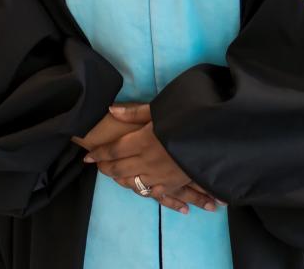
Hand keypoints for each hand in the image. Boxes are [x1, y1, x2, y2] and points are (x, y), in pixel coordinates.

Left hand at [84, 103, 226, 214]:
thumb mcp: (160, 110)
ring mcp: (160, 176)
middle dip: (106, 168)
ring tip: (114, 177)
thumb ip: (135, 112)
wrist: (215, 138)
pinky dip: (146, 192)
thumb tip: (111, 109)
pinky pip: (154, 193)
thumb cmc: (187, 118)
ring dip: (120, 180)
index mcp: (142, 142)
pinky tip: (143, 190)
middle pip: (120, 169)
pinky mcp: (174, 184)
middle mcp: (147, 162)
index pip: (114, 150)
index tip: (88, 156)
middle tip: (97, 166)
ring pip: (133, 183)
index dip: (99, 153)